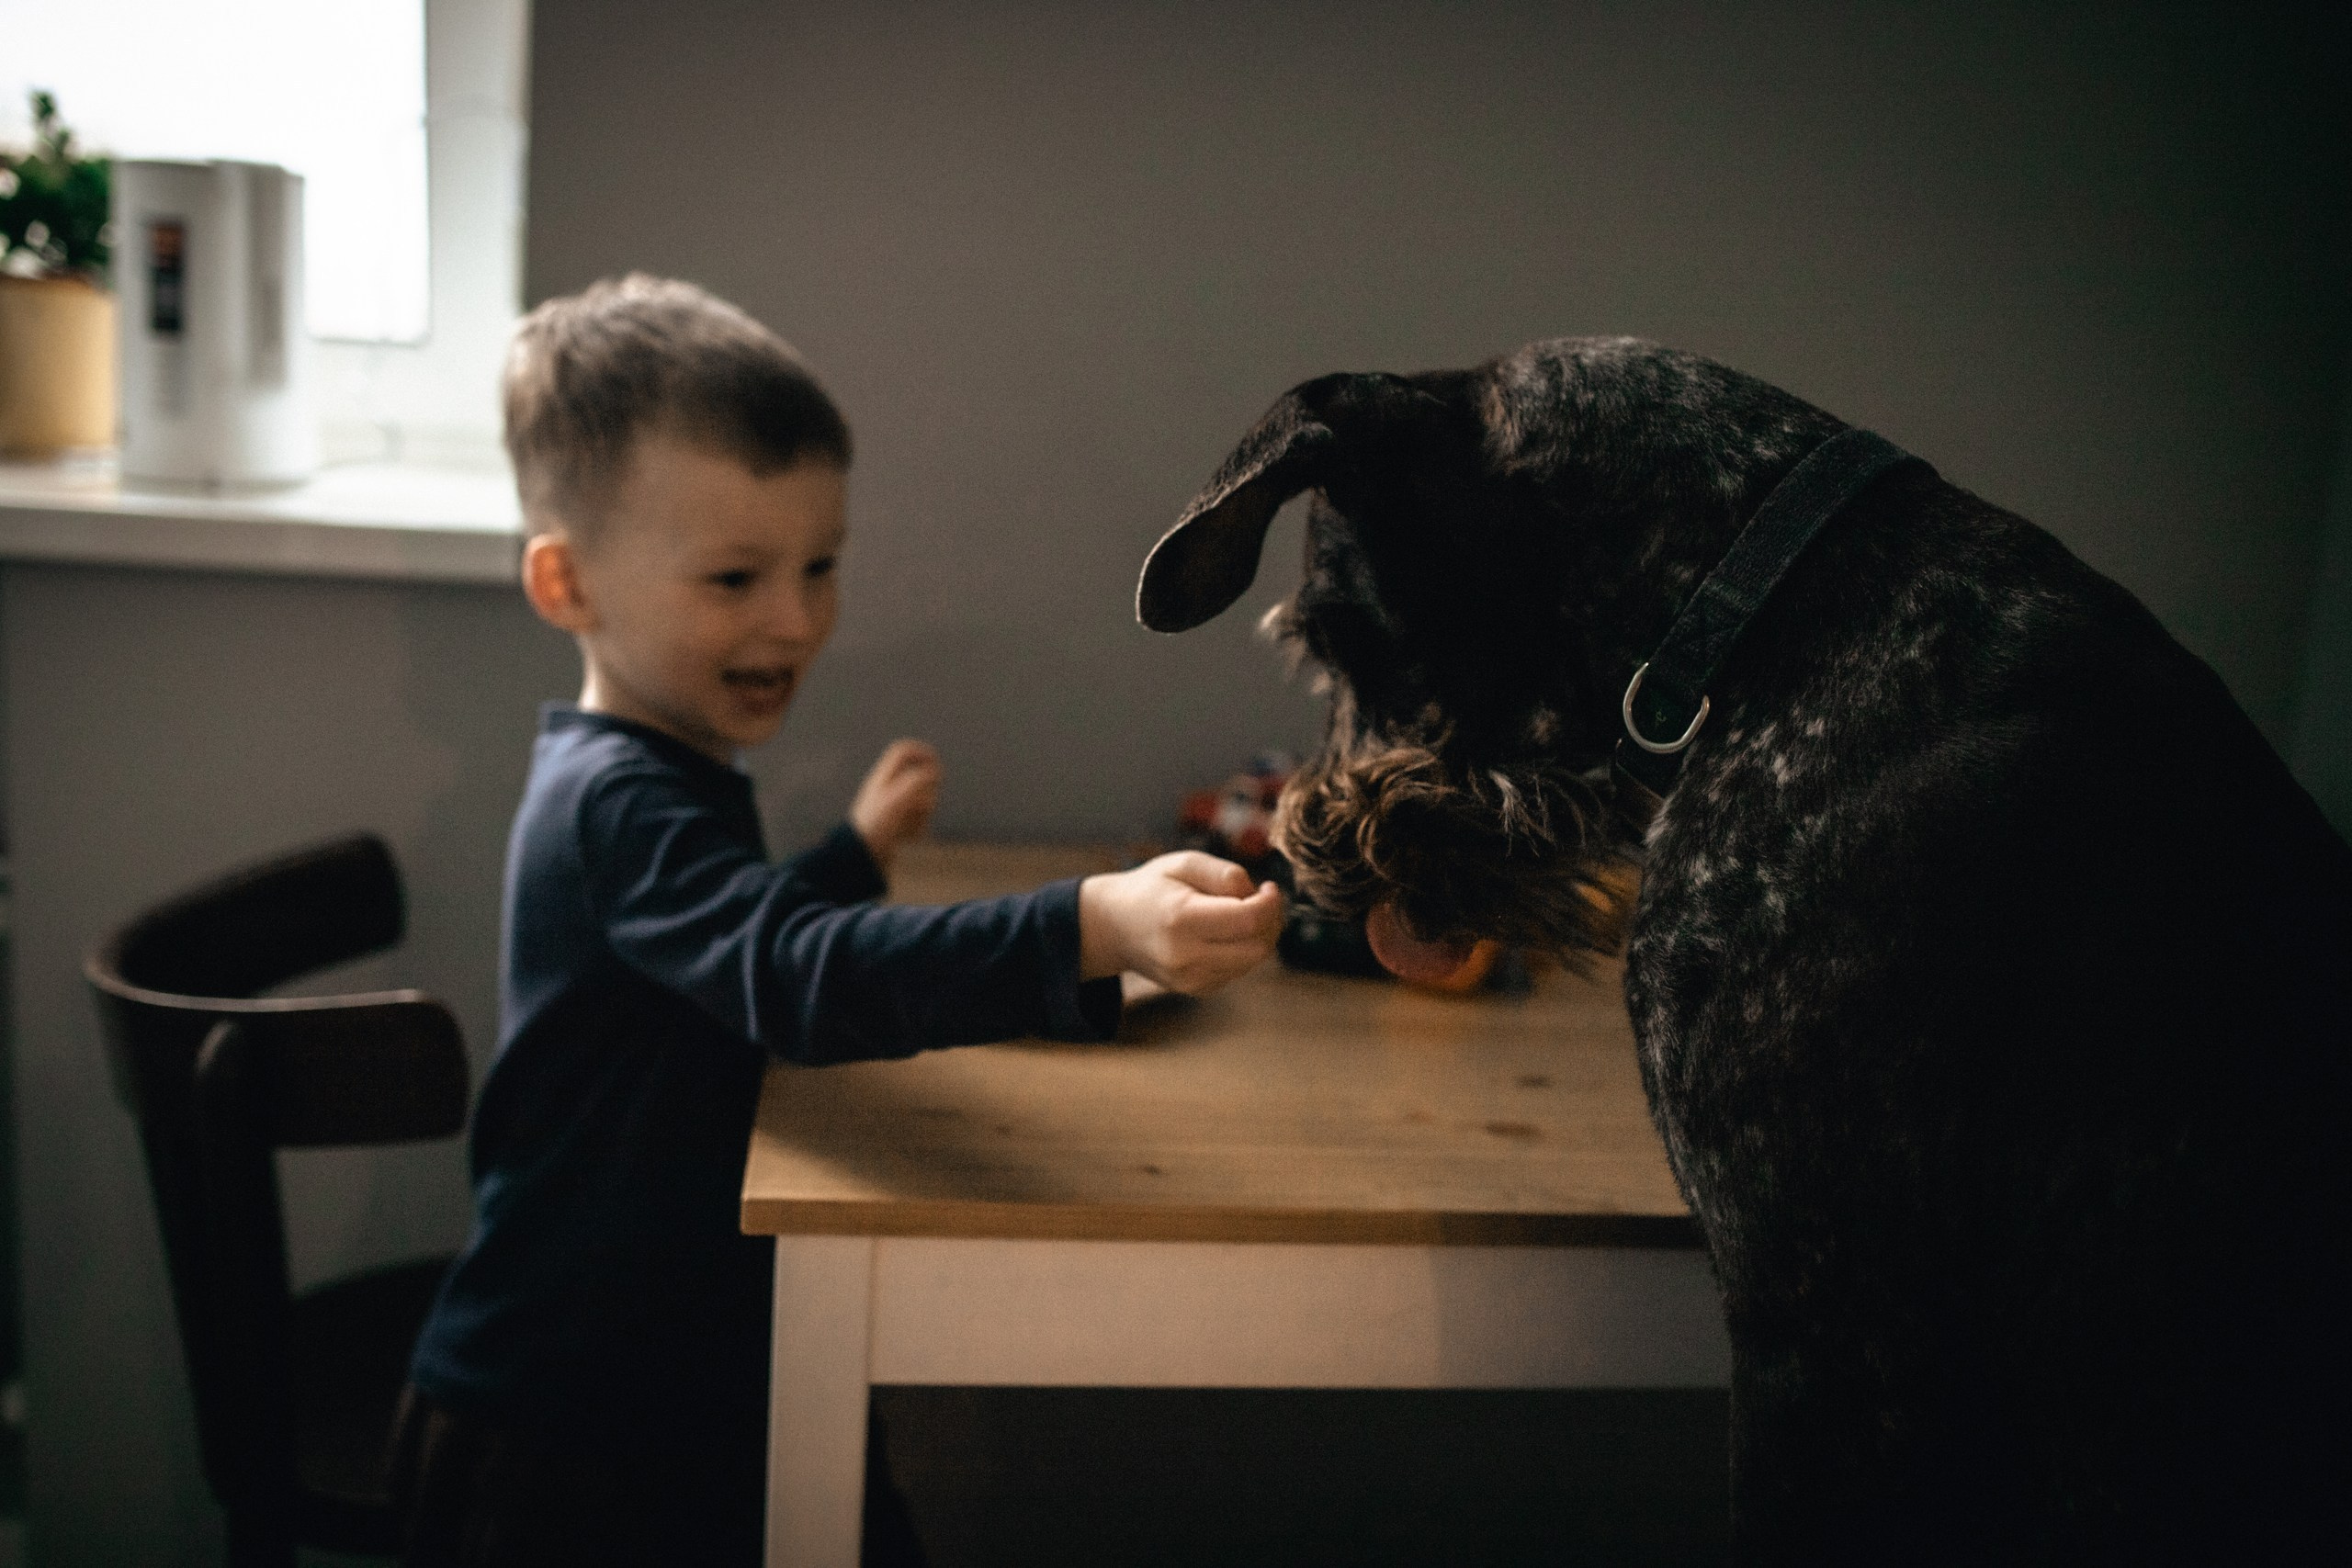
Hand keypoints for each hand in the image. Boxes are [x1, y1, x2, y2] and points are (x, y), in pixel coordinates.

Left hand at [850, 740, 939, 871]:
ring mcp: (894, 807)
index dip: (922, 752)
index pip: (904, 751)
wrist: (859, 858)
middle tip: (917, 807)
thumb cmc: (875, 825)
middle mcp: (889, 789)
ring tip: (906, 827)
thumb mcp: (896, 798)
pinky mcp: (898, 825)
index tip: (936, 764)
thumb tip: (934, 772)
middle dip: (927, 792)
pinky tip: (905, 838)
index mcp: (883, 777)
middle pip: (921, 778)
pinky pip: (919, 821)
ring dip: (922, 814)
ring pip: (923, 801)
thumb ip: (916, 780)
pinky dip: (917, 828)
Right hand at [1077, 852, 1284, 993]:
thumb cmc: (1152, 888)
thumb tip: (1257, 895)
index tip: (1268, 887)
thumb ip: (1223, 873)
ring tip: (1240, 912)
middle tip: (1261, 899)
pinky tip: (1226, 932)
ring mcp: (1190, 979)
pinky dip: (1243, 950)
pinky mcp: (1196, 989)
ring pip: (1253, 961)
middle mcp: (1185, 956)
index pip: (1248, 920)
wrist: (1113, 926)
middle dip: (1270, 921)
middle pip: (1258, 946)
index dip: (1270, 903)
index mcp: (1180, 919)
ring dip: (1259, 936)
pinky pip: (1239, 970)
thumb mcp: (1182, 863)